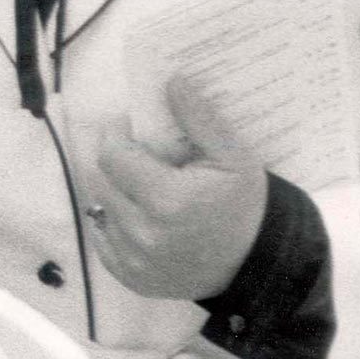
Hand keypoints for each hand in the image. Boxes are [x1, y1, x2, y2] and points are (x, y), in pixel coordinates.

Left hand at [87, 79, 266, 300]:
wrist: (259, 266)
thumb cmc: (247, 208)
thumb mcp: (235, 159)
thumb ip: (201, 119)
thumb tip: (172, 81)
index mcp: (166, 199)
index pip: (112, 154)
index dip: (115, 135)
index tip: (127, 125)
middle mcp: (143, 232)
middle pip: (102, 179)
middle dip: (115, 161)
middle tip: (137, 153)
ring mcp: (134, 259)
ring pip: (101, 208)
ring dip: (115, 190)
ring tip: (142, 183)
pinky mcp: (131, 277)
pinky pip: (103, 240)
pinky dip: (114, 224)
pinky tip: (140, 215)